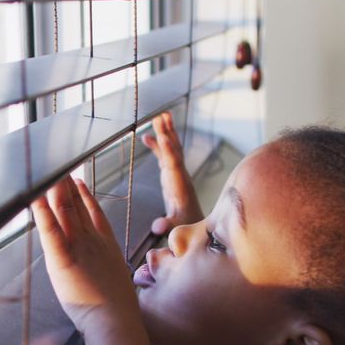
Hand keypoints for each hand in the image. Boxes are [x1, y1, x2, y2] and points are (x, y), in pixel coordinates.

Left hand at [31, 177, 142, 337]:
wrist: (116, 321)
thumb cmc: (116, 310)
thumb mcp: (115, 281)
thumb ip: (108, 269)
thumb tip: (107, 269)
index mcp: (106, 246)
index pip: (93, 214)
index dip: (84, 195)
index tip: (77, 179)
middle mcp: (92, 240)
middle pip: (76, 206)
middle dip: (66, 185)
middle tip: (58, 164)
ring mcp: (78, 247)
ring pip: (64, 211)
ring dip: (55, 190)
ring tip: (48, 170)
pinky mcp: (61, 258)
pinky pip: (50, 229)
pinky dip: (42, 211)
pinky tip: (35, 195)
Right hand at [142, 112, 203, 234]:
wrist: (196, 227)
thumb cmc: (186, 226)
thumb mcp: (176, 226)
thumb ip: (167, 225)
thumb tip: (156, 227)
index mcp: (180, 186)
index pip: (174, 165)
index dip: (168, 152)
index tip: (164, 138)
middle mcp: (180, 176)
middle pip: (174, 150)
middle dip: (168, 134)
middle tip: (162, 116)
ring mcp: (176, 174)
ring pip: (171, 150)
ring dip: (165, 133)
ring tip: (160, 116)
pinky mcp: (171, 176)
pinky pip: (164, 156)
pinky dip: (157, 146)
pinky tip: (147, 138)